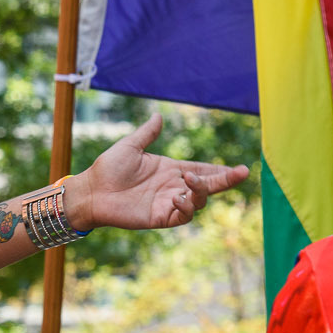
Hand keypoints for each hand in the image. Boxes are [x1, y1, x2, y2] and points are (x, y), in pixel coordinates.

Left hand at [65, 112, 248, 231]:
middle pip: (207, 185)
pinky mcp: (160, 217)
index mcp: (170, 169)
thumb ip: (147, 133)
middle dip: (225, 180)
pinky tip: (178, 197)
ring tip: (191, 179)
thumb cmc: (107, 169)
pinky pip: (183, 215)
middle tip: (242, 172)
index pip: (202, 169)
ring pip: (198, 200)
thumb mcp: (130, 147)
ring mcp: (168, 203)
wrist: (91, 190)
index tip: (238, 168)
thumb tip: (159, 116)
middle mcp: (173, 186)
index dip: (220, 170)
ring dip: (201, 190)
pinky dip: (186, 206)